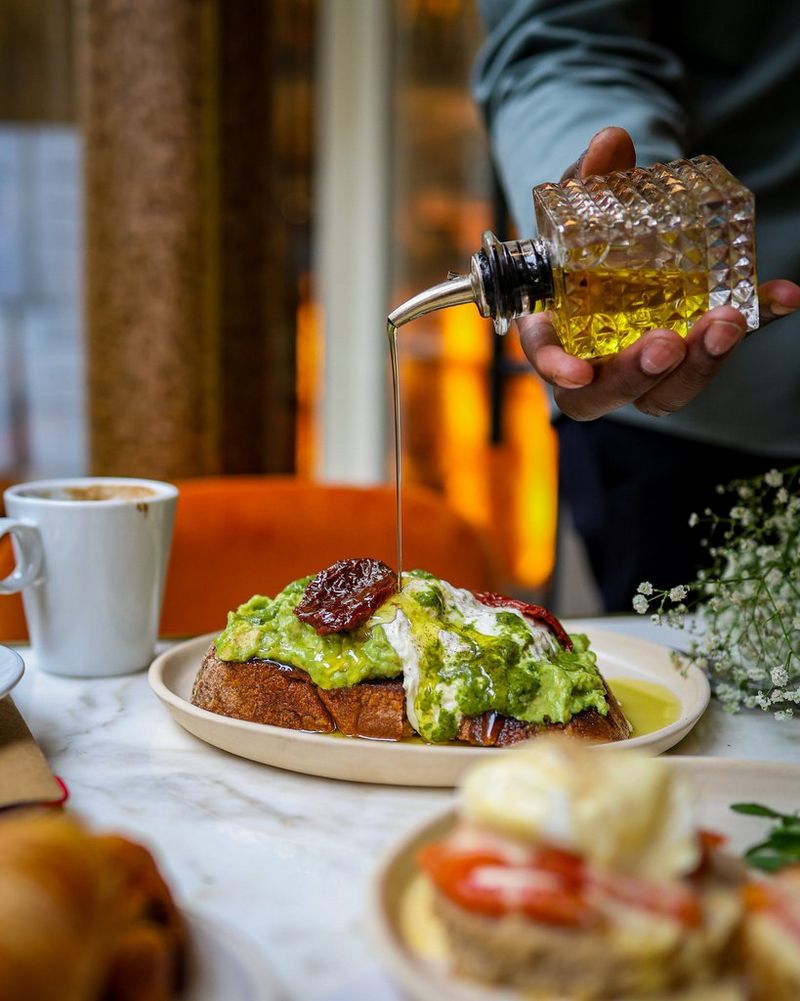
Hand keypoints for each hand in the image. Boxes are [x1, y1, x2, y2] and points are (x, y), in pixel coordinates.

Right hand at [518, 127, 799, 420]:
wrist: (617, 246)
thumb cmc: (582, 237)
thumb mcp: (583, 203)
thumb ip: (591, 178)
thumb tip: (612, 141)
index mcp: (554, 328)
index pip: (547, 359)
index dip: (559, 370)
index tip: (579, 373)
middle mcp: (594, 362)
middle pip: (611, 392)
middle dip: (641, 374)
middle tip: (670, 343)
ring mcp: (644, 367)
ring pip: (666, 391)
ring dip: (700, 364)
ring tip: (729, 321)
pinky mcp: (691, 354)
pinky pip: (719, 351)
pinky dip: (756, 324)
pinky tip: (782, 297)